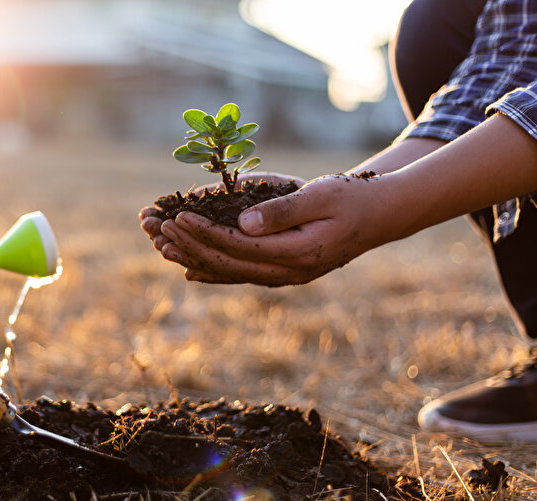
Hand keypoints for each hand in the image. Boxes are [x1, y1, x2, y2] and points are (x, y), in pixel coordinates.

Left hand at [157, 173, 397, 285]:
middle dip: (191, 247)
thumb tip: (243, 224)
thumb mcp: (320, 195)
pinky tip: (191, 269)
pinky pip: (242, 275)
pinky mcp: (284, 271)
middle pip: (229, 263)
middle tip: (160, 231)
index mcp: (299, 253)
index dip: (206, 232)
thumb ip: (283, 211)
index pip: (240, 246)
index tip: (179, 217)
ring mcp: (287, 276)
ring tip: (164, 249)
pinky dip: (215, 272)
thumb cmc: (352, 197)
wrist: (381, 216)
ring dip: (196, 260)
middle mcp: (290, 272)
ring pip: (232, 273)